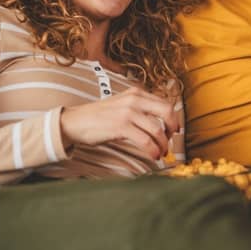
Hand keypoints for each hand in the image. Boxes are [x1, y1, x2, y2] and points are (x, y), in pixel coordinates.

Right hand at [60, 88, 181, 160]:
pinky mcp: (121, 126)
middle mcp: (134, 99)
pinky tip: (153, 156)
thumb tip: (160, 123)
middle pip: (167, 112)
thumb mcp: (122, 105)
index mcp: (136, 93)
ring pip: (157, 129)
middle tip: (170, 142)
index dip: (173, 119)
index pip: (165, 103)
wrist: (75, 122)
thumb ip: (140, 109)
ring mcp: (128, 112)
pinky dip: (152, 150)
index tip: (174, 131)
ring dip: (162, 145)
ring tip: (160, 153)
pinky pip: (145, 140)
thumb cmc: (99, 117)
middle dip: (172, 130)